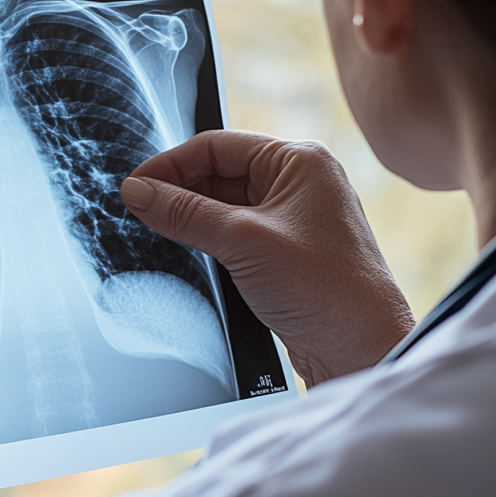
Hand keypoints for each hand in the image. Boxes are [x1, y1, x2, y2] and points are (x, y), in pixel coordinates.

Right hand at [120, 131, 414, 386]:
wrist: (361, 350)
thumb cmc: (325, 289)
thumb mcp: (242, 241)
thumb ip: (184, 213)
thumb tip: (136, 192)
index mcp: (299, 161)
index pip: (217, 146)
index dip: (170, 163)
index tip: (134, 185)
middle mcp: (298, 184)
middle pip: (217, 174)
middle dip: (176, 191)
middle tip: (136, 210)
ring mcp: (291, 221)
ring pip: (222, 207)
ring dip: (188, 218)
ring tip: (151, 230)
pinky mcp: (282, 255)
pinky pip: (231, 236)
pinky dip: (204, 241)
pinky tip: (180, 253)